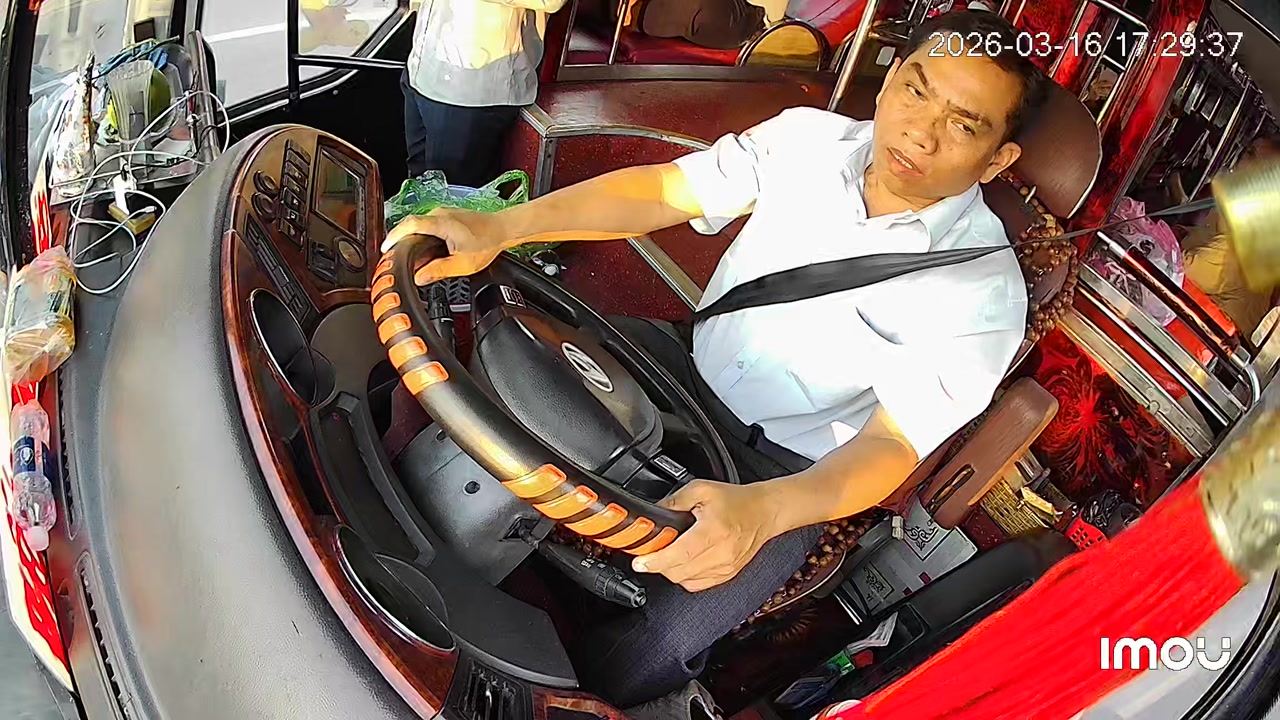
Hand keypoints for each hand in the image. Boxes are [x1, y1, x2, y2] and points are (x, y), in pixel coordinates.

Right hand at [380, 208, 511, 284]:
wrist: (503, 229)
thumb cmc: (487, 242)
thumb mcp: (462, 264)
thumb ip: (438, 271)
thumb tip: (419, 278)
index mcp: (441, 223)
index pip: (409, 225)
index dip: (394, 236)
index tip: (385, 249)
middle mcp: (440, 214)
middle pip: (410, 225)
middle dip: (399, 241)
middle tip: (393, 258)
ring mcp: (443, 213)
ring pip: (418, 226)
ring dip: (411, 240)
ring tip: (406, 257)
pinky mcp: (446, 217)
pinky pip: (427, 226)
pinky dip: (420, 237)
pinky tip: (423, 251)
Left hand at [631, 480, 781, 591]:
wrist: (764, 512)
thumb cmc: (736, 501)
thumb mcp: (701, 489)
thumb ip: (673, 501)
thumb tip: (652, 515)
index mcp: (714, 532)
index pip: (679, 555)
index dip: (655, 561)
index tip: (639, 562)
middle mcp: (721, 554)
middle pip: (678, 572)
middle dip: (659, 564)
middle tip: (651, 552)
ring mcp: (725, 568)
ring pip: (685, 581)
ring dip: (671, 570)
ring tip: (669, 553)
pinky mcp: (727, 576)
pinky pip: (696, 585)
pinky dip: (684, 576)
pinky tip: (684, 561)